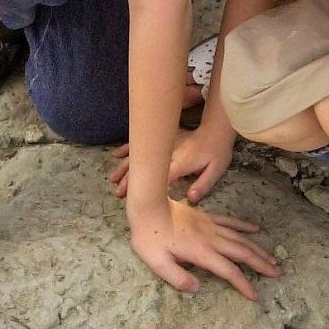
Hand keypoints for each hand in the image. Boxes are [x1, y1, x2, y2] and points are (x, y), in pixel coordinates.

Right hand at [110, 123, 234, 202]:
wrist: (215, 130)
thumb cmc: (216, 152)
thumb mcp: (215, 170)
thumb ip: (203, 184)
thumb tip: (190, 199)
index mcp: (179, 163)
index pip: (158, 176)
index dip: (145, 186)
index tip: (133, 196)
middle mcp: (167, 153)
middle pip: (144, 167)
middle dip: (129, 180)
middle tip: (118, 193)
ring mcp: (162, 145)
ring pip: (138, 155)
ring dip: (124, 167)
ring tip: (113, 179)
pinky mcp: (161, 141)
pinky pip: (141, 143)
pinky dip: (127, 148)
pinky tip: (115, 155)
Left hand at [128, 197, 280, 299]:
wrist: (149, 206)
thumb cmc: (149, 237)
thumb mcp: (157, 263)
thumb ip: (178, 277)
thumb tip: (197, 289)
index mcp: (201, 253)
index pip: (228, 271)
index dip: (243, 284)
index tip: (255, 296)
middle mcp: (211, 239)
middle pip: (242, 253)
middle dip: (261, 265)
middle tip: (277, 273)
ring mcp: (211, 226)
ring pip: (240, 239)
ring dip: (258, 249)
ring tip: (272, 258)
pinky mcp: (207, 217)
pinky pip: (230, 222)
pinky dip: (244, 226)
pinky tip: (255, 229)